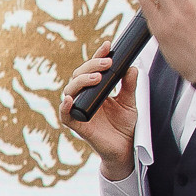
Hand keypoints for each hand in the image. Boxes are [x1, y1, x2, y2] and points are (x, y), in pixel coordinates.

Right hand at [61, 44, 138, 179]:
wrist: (125, 148)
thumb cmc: (124, 126)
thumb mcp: (129, 101)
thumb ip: (129, 85)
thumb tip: (131, 67)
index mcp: (96, 90)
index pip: (92, 69)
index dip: (98, 57)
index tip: (108, 46)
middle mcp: (85, 98)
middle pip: (79, 76)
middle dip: (91, 66)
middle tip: (107, 64)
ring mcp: (80, 110)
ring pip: (70, 91)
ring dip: (81, 81)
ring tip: (97, 78)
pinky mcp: (78, 125)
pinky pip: (65, 115)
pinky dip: (64, 107)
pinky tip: (70, 100)